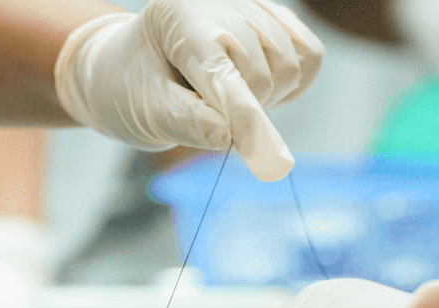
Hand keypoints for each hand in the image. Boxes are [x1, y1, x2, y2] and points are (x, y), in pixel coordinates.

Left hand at [54, 0, 324, 181]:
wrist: (129, 66)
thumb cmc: (130, 90)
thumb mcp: (148, 112)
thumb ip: (189, 124)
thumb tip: (232, 138)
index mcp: (180, 16)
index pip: (224, 74)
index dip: (247, 120)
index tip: (269, 160)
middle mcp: (220, 1)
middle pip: (264, 74)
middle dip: (245, 111)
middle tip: (208, 112)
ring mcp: (251, 5)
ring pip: (291, 66)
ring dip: (267, 97)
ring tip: (226, 95)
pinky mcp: (274, 17)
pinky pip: (309, 56)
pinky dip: (290, 82)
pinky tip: (254, 85)